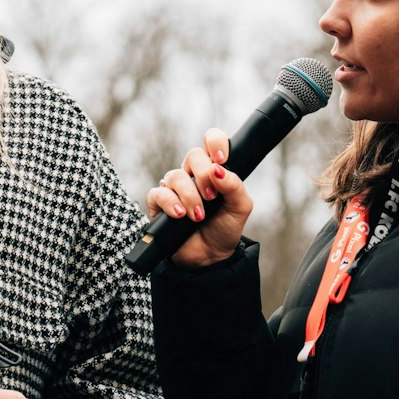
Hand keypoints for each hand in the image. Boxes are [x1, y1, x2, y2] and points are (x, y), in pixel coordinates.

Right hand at [142, 127, 250, 267]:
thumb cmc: (225, 229)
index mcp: (214, 170)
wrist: (210, 257)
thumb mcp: (240, 208)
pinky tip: (181, 215)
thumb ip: (235, 186)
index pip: (211, 141)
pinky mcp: (159, 204)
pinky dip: (170, 203)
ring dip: (190, 196)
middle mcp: (193, 175)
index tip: (222, 159)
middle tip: (212, 197)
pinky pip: (158, 193)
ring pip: (175, 175)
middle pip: (193, 155)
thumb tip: (218, 169)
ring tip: (198, 216)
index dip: (215, 142)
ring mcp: (175, 188)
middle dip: (204, 175)